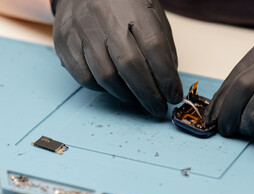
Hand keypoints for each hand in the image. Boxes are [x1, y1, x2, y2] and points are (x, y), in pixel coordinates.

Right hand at [51, 0, 182, 116]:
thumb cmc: (122, 4)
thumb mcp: (150, 14)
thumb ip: (161, 45)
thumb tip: (168, 81)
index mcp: (133, 8)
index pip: (155, 48)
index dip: (166, 78)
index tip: (174, 96)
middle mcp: (105, 18)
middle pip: (129, 66)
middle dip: (148, 95)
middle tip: (158, 109)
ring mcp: (82, 30)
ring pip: (106, 76)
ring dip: (127, 96)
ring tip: (139, 100)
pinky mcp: (65, 43)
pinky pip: (85, 78)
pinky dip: (104, 90)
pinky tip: (115, 88)